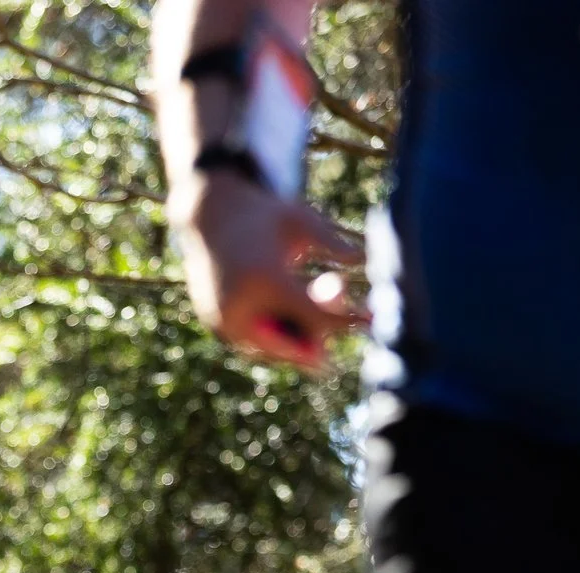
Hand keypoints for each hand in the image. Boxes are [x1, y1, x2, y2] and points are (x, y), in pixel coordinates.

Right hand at [170, 170, 364, 369]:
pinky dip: (276, 337)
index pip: (314, 317)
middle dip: (320, 340)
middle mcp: (240, 306)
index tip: (371, 320)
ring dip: (297, 340)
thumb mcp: (302, 221)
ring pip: (272, 350)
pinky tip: (292, 321)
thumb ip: (333, 244)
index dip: (345, 322)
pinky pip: (254, 344)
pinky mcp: (216, 325)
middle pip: (293, 346)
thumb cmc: (264, 216)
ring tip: (313, 318)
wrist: (209, 216)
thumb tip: (365, 260)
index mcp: (265, 279)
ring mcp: (223, 320)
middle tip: (341, 327)